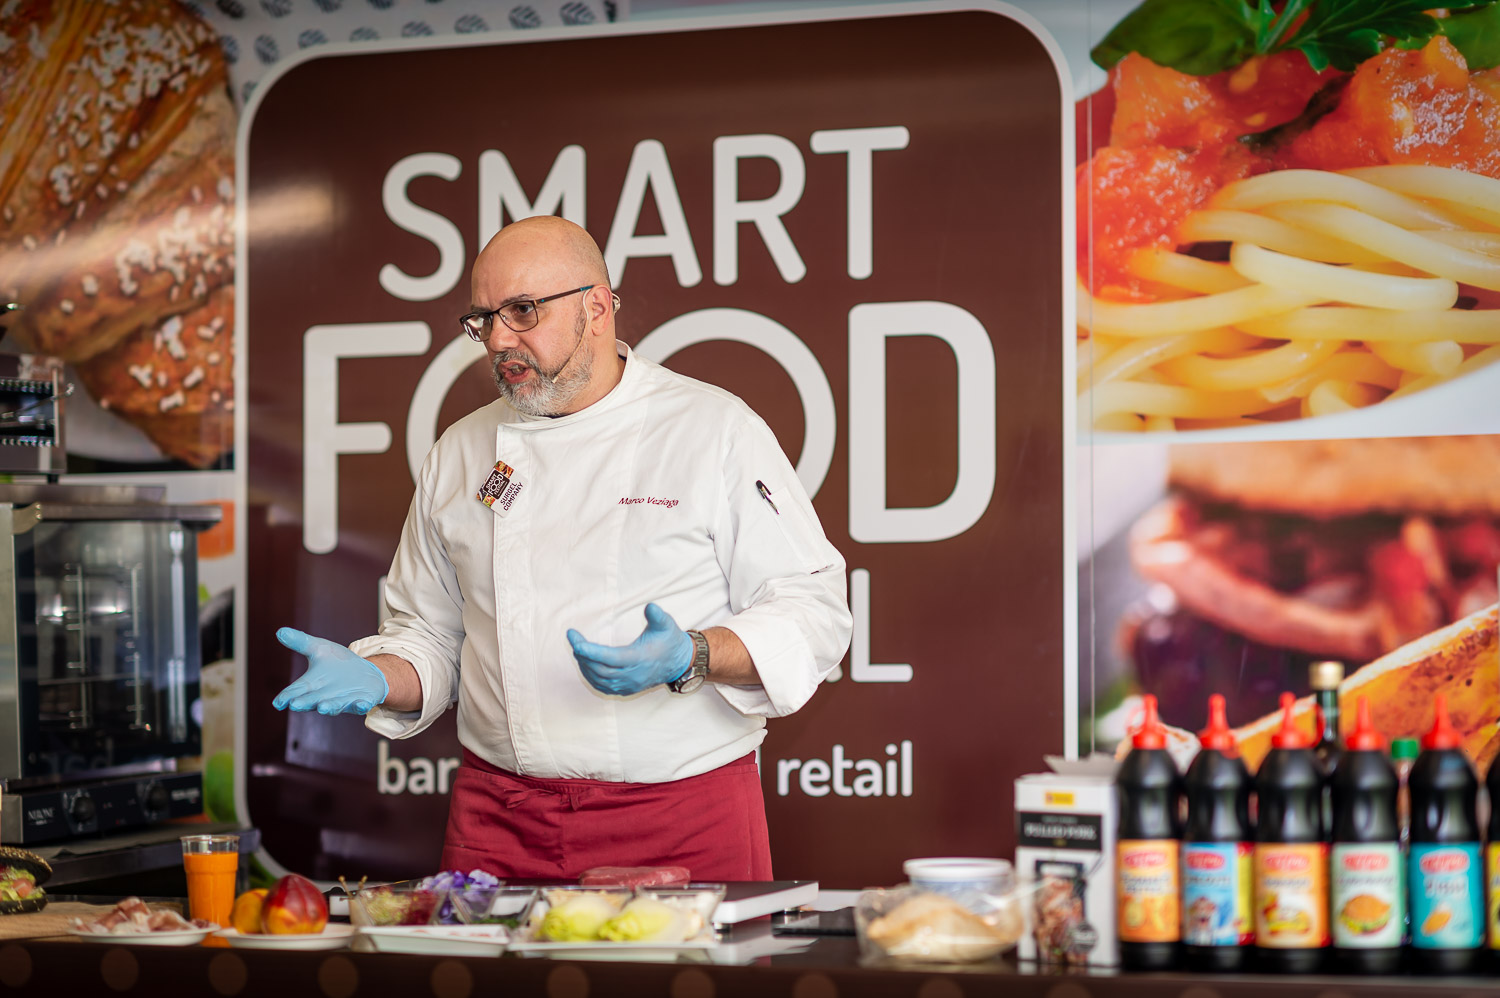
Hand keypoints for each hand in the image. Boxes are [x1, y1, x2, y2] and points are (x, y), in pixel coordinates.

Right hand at [272, 627, 389, 714]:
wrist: (366, 672)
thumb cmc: (337, 663)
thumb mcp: (319, 649)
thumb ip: (301, 642)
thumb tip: (280, 631)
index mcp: (312, 684)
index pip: (296, 691)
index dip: (286, 696)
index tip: (277, 703)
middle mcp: (325, 696)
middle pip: (312, 701)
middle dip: (305, 703)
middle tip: (295, 705)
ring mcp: (343, 700)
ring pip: (334, 706)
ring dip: (329, 707)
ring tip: (323, 708)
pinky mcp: (361, 702)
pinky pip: (360, 706)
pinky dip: (360, 706)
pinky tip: (362, 705)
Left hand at [567, 603, 692, 695]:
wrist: (679, 663)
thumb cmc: (670, 641)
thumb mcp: (666, 624)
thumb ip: (657, 616)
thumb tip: (649, 607)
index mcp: (639, 658)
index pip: (609, 657)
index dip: (590, 650)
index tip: (575, 640)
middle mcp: (632, 675)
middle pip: (599, 669)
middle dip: (582, 654)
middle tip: (573, 638)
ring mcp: (629, 685)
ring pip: (599, 679)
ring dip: (585, 665)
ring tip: (577, 648)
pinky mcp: (627, 689)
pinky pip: (603, 686)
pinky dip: (591, 676)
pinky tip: (585, 664)